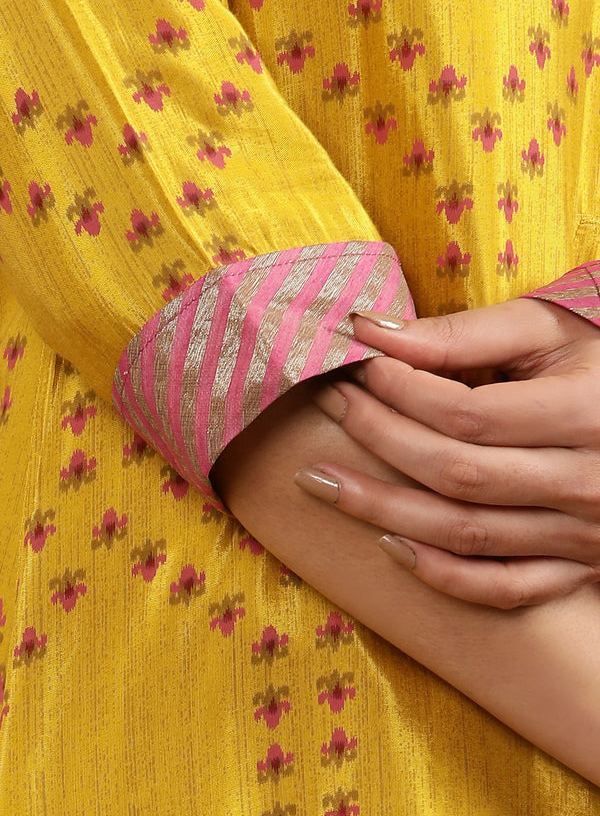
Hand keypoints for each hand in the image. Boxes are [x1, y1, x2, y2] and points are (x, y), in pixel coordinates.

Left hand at [296, 298, 599, 607]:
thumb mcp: (552, 331)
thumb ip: (466, 333)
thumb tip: (373, 331)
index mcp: (584, 416)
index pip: (467, 414)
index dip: (401, 391)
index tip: (357, 365)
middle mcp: (585, 484)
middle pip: (456, 473)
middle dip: (378, 438)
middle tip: (328, 405)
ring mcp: (581, 535)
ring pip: (466, 534)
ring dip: (382, 508)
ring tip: (319, 480)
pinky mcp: (576, 566)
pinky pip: (503, 587)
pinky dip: (443, 575)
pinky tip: (389, 545)